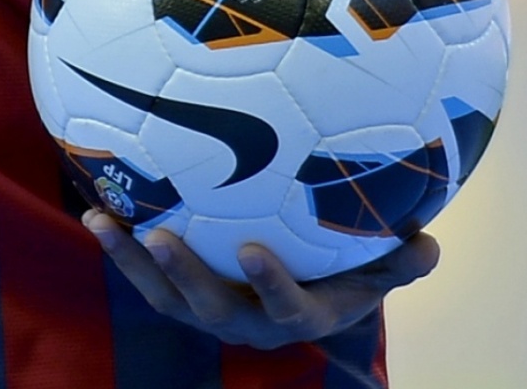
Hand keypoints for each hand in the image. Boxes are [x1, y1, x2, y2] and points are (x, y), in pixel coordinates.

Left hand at [83, 213, 438, 348]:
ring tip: (102, 222)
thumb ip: (399, 261)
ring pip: (167, 296)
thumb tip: (431, 246)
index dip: (272, 286)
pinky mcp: (183, 293)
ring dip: (134, 262)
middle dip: (184, 276)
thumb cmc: (345, 273)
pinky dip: (122, 246)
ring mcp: (210, 309)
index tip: (254, 250)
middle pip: (211, 309)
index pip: (286, 310)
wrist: (307, 294)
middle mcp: (248, 320)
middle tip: (159, 236)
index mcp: (298, 315)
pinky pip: (148, 274)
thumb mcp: (376, 270)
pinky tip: (95, 206)